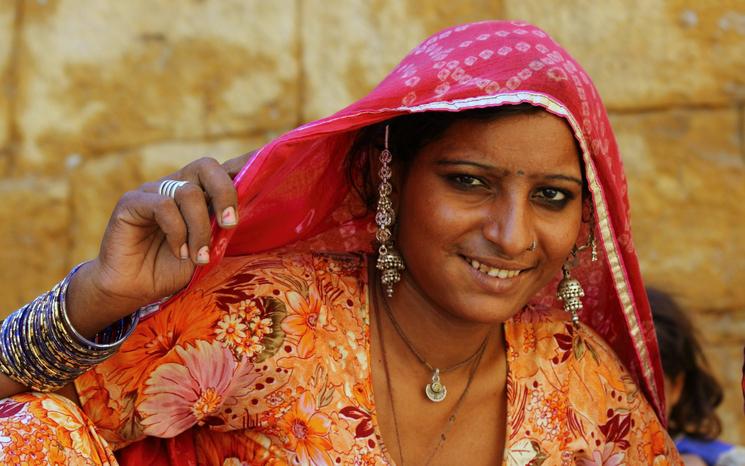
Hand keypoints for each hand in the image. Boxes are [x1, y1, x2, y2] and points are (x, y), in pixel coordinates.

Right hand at [67, 152, 254, 335]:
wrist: (134, 290)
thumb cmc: (172, 269)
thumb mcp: (207, 250)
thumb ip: (221, 229)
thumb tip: (244, 215)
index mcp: (198, 193)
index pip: (223, 169)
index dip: (245, 163)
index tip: (268, 165)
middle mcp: (176, 185)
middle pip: (207, 166)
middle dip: (225, 193)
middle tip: (229, 225)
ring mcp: (153, 190)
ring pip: (188, 193)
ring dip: (199, 229)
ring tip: (198, 257)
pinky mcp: (131, 201)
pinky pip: (164, 206)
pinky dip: (177, 232)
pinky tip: (179, 252)